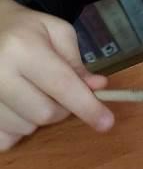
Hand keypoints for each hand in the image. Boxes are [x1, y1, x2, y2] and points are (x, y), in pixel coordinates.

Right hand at [0, 0, 113, 151]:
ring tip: (31, 93)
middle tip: (58, 92)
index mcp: (22, 48)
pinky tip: (16, 108)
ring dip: (37, 118)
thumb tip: (97, 87)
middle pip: (44, 113)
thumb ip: (76, 62)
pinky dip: (16, 130)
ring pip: (25, 128)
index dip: (87, 106)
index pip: (61, 84)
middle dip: (61, 109)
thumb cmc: (24, 29)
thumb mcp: (56, 32)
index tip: (107, 123)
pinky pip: (4, 139)